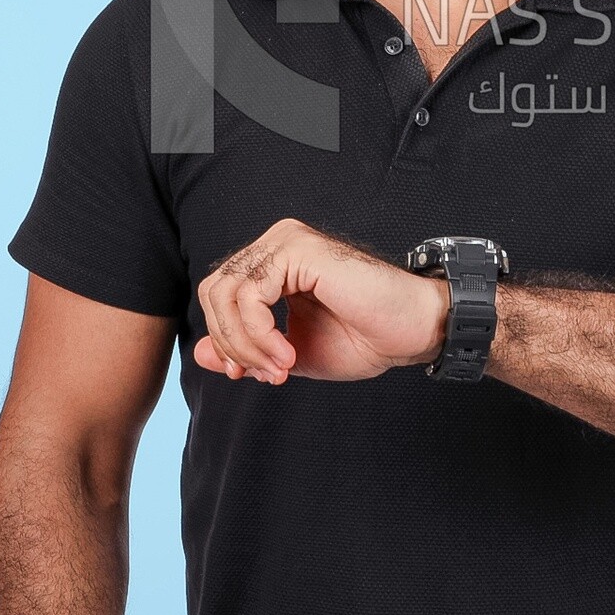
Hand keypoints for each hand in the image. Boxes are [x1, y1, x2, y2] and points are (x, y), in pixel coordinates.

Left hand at [191, 217, 449, 383]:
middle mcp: (277, 243)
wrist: (413, 330)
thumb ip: (246, 349)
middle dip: (233, 343)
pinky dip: (260, 334)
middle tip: (267, 373)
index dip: (225, 339)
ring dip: (247, 343)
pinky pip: (250, 295)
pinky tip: (288, 354)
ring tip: (281, 367)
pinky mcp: (299, 250)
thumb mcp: (288, 352)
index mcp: (273, 262)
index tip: (247, 373)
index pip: (219, 296)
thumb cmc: (363, 337)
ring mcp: (287, 241)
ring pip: (226, 294)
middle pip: (214, 293)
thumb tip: (201, 352)